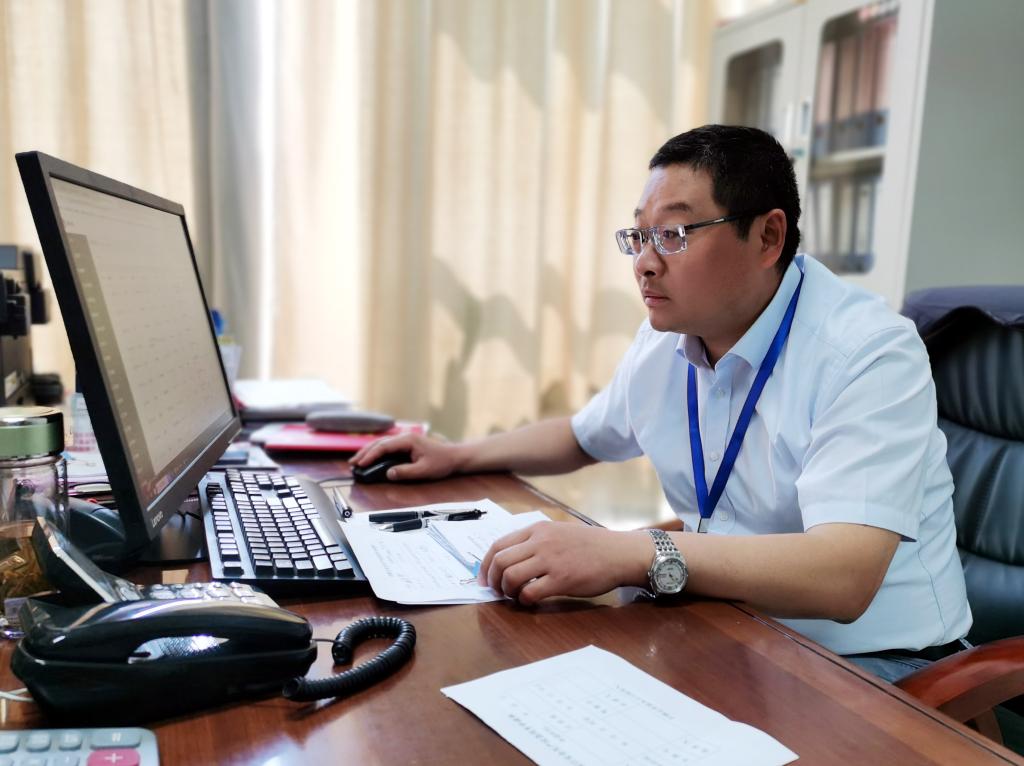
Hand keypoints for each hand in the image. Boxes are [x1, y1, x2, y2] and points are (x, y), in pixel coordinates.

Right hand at [349, 432, 463, 481]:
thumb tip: (389, 474)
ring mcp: (405, 439)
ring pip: (381, 444)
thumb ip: (406, 472)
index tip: (360, 464)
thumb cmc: (442, 462)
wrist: (454, 457)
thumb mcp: (424, 471)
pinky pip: (387, 447)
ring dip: (368, 452)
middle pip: (379, 443)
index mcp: (408, 440)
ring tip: (357, 461)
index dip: (370, 456)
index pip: (384, 447)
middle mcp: (404, 437)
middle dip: (364, 453)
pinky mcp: (406, 444)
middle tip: (353, 464)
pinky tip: (370, 458)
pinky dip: (376, 452)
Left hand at [476, 521, 651, 604]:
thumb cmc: (591, 545)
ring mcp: (550, 561)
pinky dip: (524, 600)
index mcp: (538, 529)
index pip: (498, 545)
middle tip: (496, 591)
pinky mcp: (561, 580)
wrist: (619, 553)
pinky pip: (530, 593)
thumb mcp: (559, 532)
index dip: (485, 564)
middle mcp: (540, 542)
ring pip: (510, 577)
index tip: (484, 578)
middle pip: (500, 561)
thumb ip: (536, 541)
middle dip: (492, 580)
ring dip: (507, 591)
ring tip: (514, 596)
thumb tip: (510, 559)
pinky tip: (530, 601)